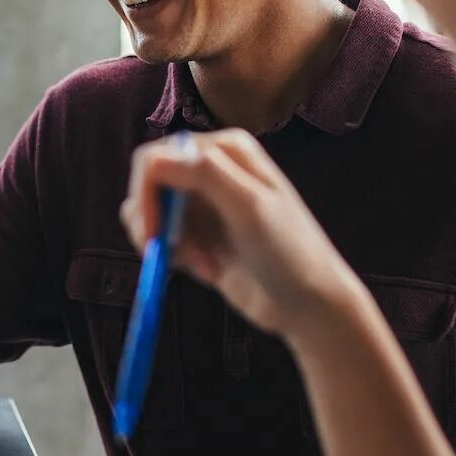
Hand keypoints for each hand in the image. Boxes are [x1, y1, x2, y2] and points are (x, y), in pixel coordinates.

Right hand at [121, 129, 365, 338]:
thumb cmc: (289, 253)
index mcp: (224, 150)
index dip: (146, 194)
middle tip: (166, 253)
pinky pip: (162, 238)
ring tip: (203, 264)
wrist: (309, 305)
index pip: (156, 158)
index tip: (154, 234)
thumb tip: (154, 159)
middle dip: (153, 222)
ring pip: (150, 213)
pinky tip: (208, 271)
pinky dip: (174, 257)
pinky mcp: (198, 235)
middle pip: (149, 185)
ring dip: (167, 244)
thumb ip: (205, 174)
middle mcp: (210, 168)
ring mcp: (204, 203)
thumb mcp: (249, 207)